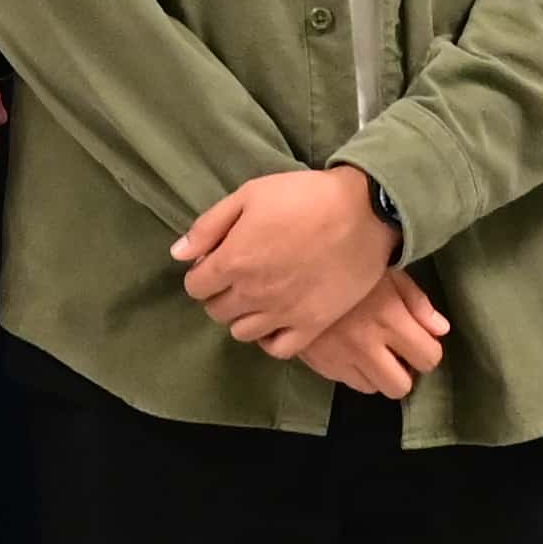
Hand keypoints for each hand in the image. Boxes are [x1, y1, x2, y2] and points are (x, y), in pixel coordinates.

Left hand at [176, 167, 399, 351]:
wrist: (364, 212)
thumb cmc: (304, 196)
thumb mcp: (249, 195)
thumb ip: (209, 226)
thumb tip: (178, 254)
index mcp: (232, 262)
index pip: (195, 286)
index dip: (202, 272)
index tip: (217, 261)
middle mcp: (252, 294)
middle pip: (217, 310)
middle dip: (219, 293)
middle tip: (238, 276)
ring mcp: (282, 314)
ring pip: (242, 332)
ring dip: (242, 316)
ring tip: (257, 297)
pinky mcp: (311, 326)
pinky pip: (277, 348)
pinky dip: (269, 339)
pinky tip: (275, 320)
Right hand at [300, 270, 450, 396]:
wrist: (295, 264)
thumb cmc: (350, 261)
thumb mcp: (389, 272)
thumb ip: (418, 302)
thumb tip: (440, 331)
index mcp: (390, 318)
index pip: (428, 358)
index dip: (428, 351)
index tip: (419, 340)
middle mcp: (367, 345)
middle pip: (400, 386)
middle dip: (404, 372)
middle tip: (397, 353)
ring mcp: (341, 358)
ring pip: (373, 388)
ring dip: (378, 374)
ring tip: (372, 350)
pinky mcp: (319, 363)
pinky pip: (346, 382)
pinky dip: (353, 371)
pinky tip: (349, 349)